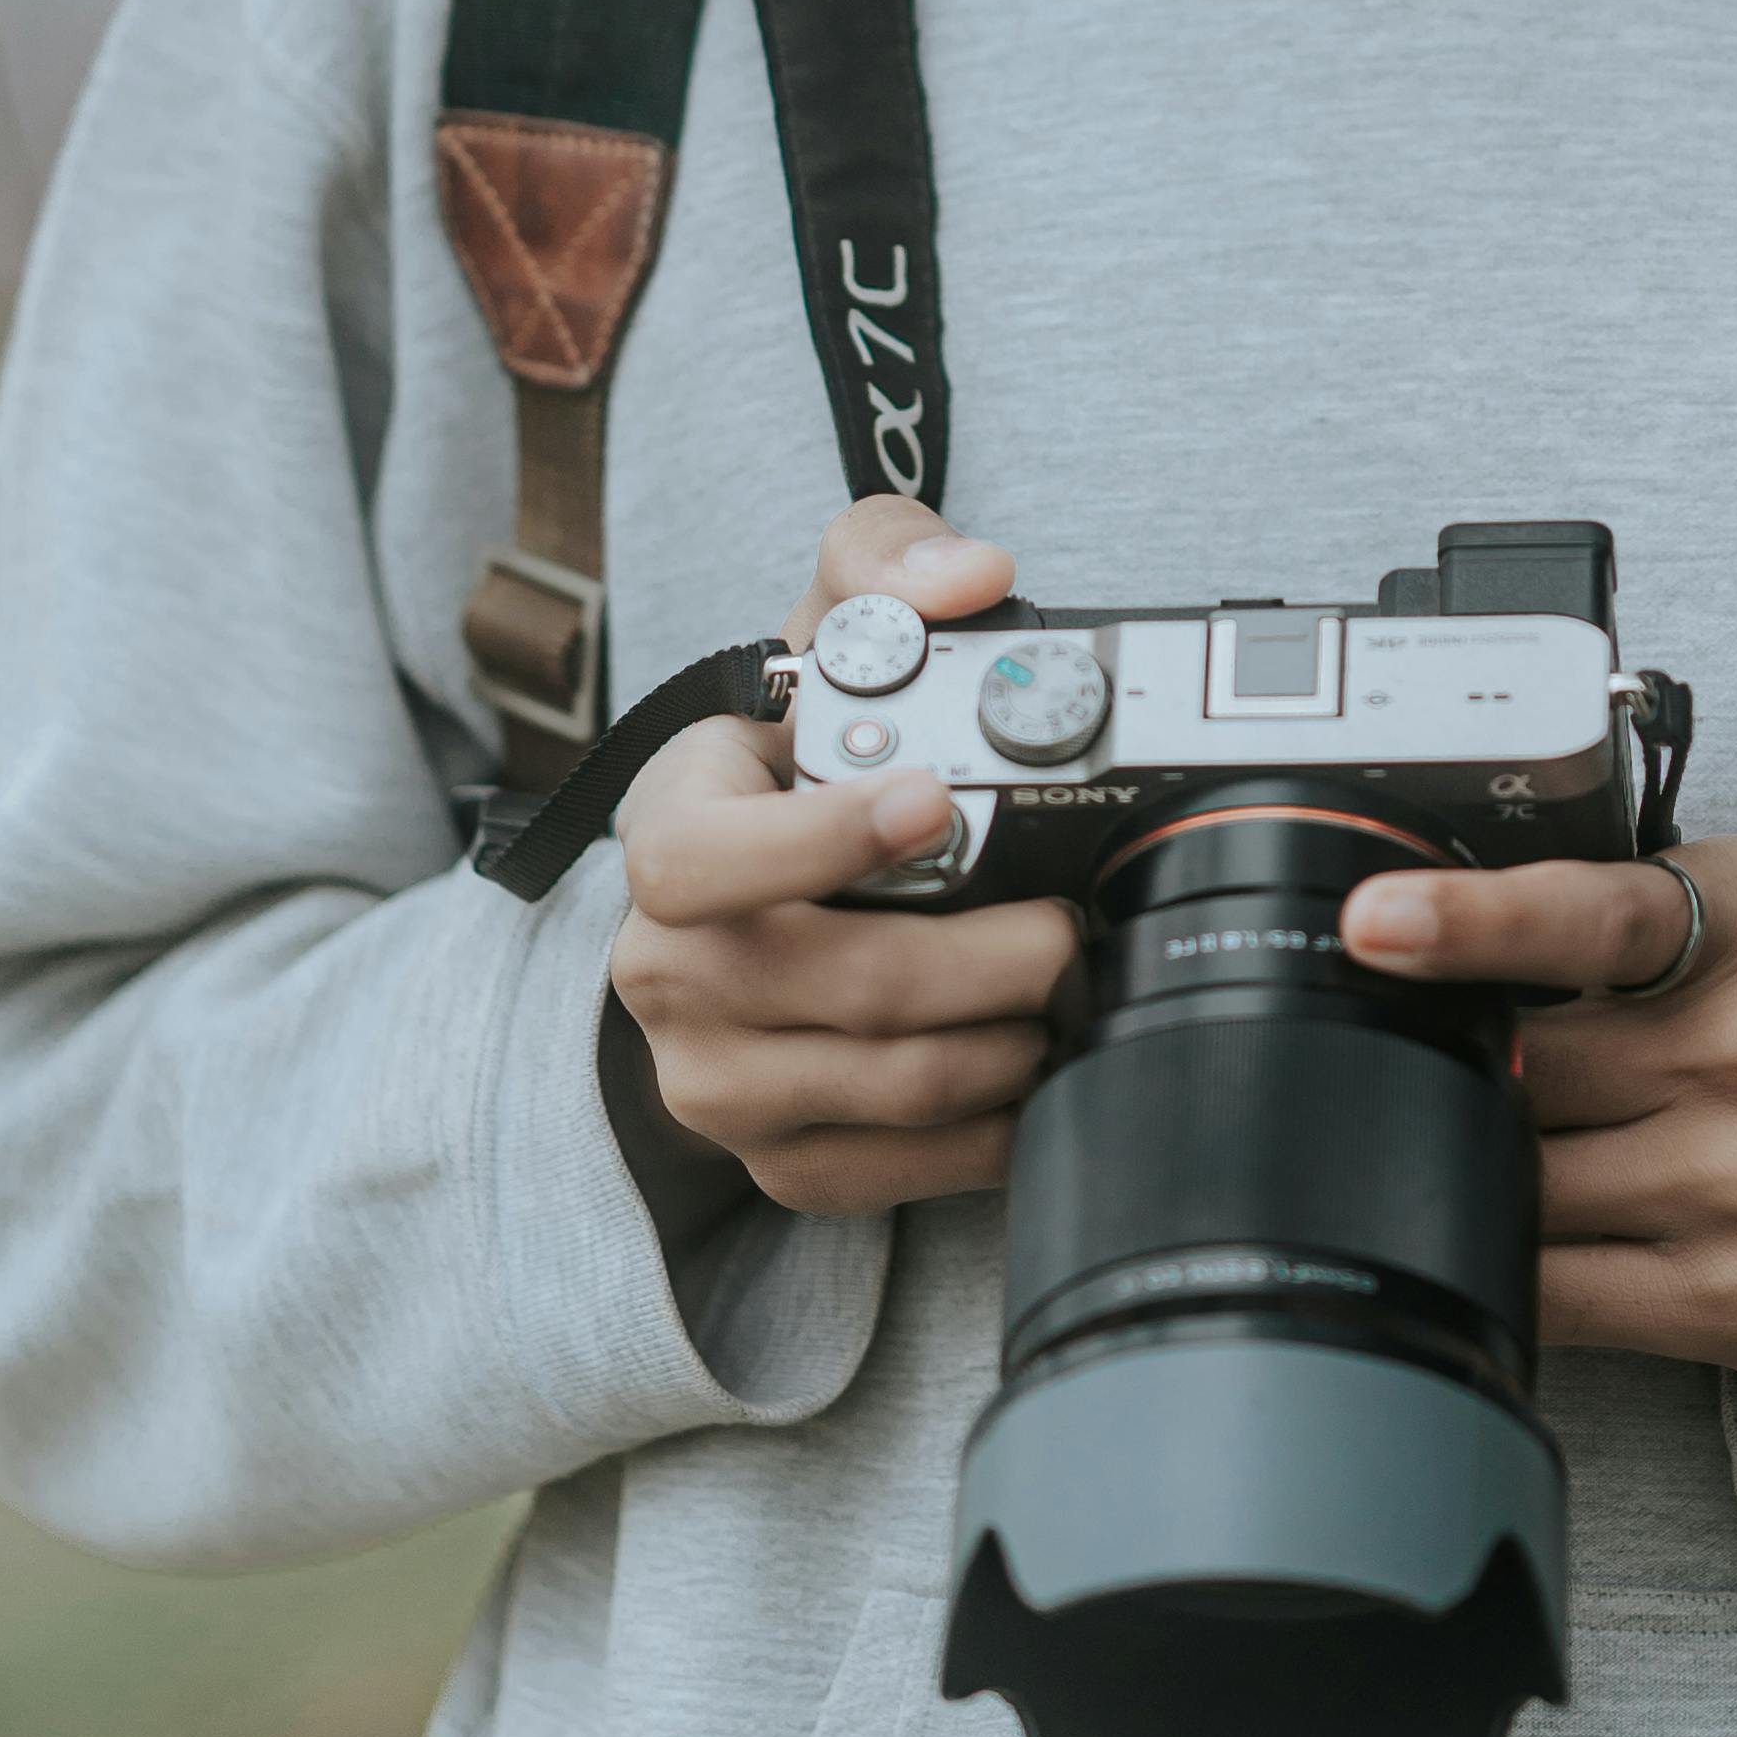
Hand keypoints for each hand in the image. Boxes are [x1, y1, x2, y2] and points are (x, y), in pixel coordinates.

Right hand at [606, 499, 1076, 1216]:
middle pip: (835, 985)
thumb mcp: (821, 633)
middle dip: (984, 961)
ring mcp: (711, 1076)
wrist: (748, 905)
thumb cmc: (795, 763)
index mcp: (671, 831)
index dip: (817, 843)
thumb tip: (971, 577)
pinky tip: (1029, 1071)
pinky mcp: (770, 1156)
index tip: (932, 803)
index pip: (699, 861)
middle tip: (1070, 927)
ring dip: (1002, 1044)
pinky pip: (889, 1173)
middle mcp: (667, 965)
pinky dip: (983, 1133)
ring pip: (880, 1086)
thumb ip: (883, 563)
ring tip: (1064, 990)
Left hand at [1342, 836, 1736, 1395]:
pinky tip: (1499, 1246)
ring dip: (1482, 1171)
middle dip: (1463, 1072)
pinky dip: (1506, 1269)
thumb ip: (1632, 917)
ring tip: (1505, 1155)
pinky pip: (1556, 1293)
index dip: (1471, 918)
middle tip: (1434, 1066)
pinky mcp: (1729, 1298)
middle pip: (1518, 1068)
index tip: (1374, 920)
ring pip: (1522, 1182)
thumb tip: (1451, 942)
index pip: (1593, 916)